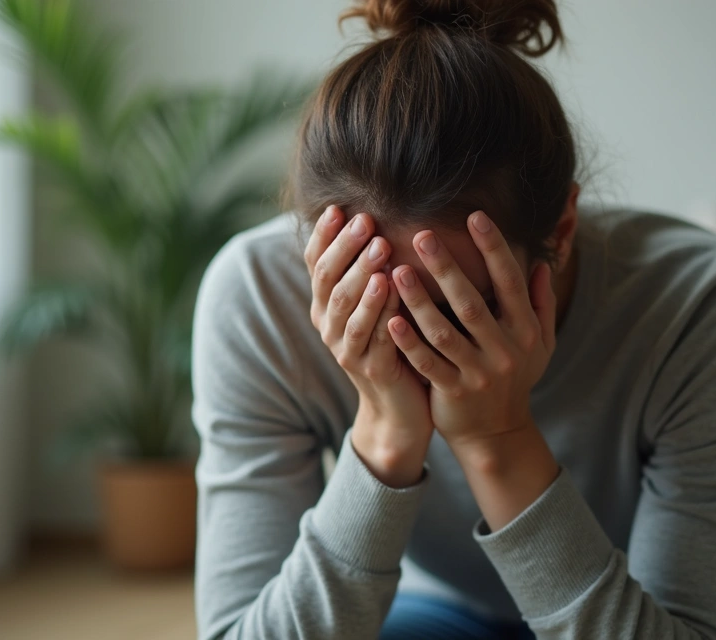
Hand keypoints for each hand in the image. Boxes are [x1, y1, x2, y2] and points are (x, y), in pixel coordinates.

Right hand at [304, 205, 432, 486]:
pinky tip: (392, 289)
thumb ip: (369, 269)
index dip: (324, 237)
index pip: (316, 264)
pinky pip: (373, 335)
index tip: (339, 208)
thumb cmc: (393, 344)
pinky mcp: (370, 368)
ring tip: (379, 249)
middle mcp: (329, 326)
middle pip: (329, 281)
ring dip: (362, 275)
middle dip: (346, 248)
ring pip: (346, 308)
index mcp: (327, 306)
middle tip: (365, 221)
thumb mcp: (375, 304)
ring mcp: (346, 349)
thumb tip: (372, 215)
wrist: (399, 408)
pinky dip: (381, 310)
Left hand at [386, 210, 556, 452]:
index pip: (511, 282)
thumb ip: (541, 303)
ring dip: (419, 301)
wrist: (498, 433)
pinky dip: (409, 343)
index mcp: (526, 331)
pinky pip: (427, 364)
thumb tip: (543, 263)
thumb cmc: (516, 378)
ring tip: (396, 271)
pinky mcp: (453, 393)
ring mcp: (478, 374)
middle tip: (421, 235)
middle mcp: (504, 350)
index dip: (494, 248)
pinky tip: (390, 320)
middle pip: (472, 303)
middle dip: (447, 268)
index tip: (475, 217)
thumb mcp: (541, 344)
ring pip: (444, 333)